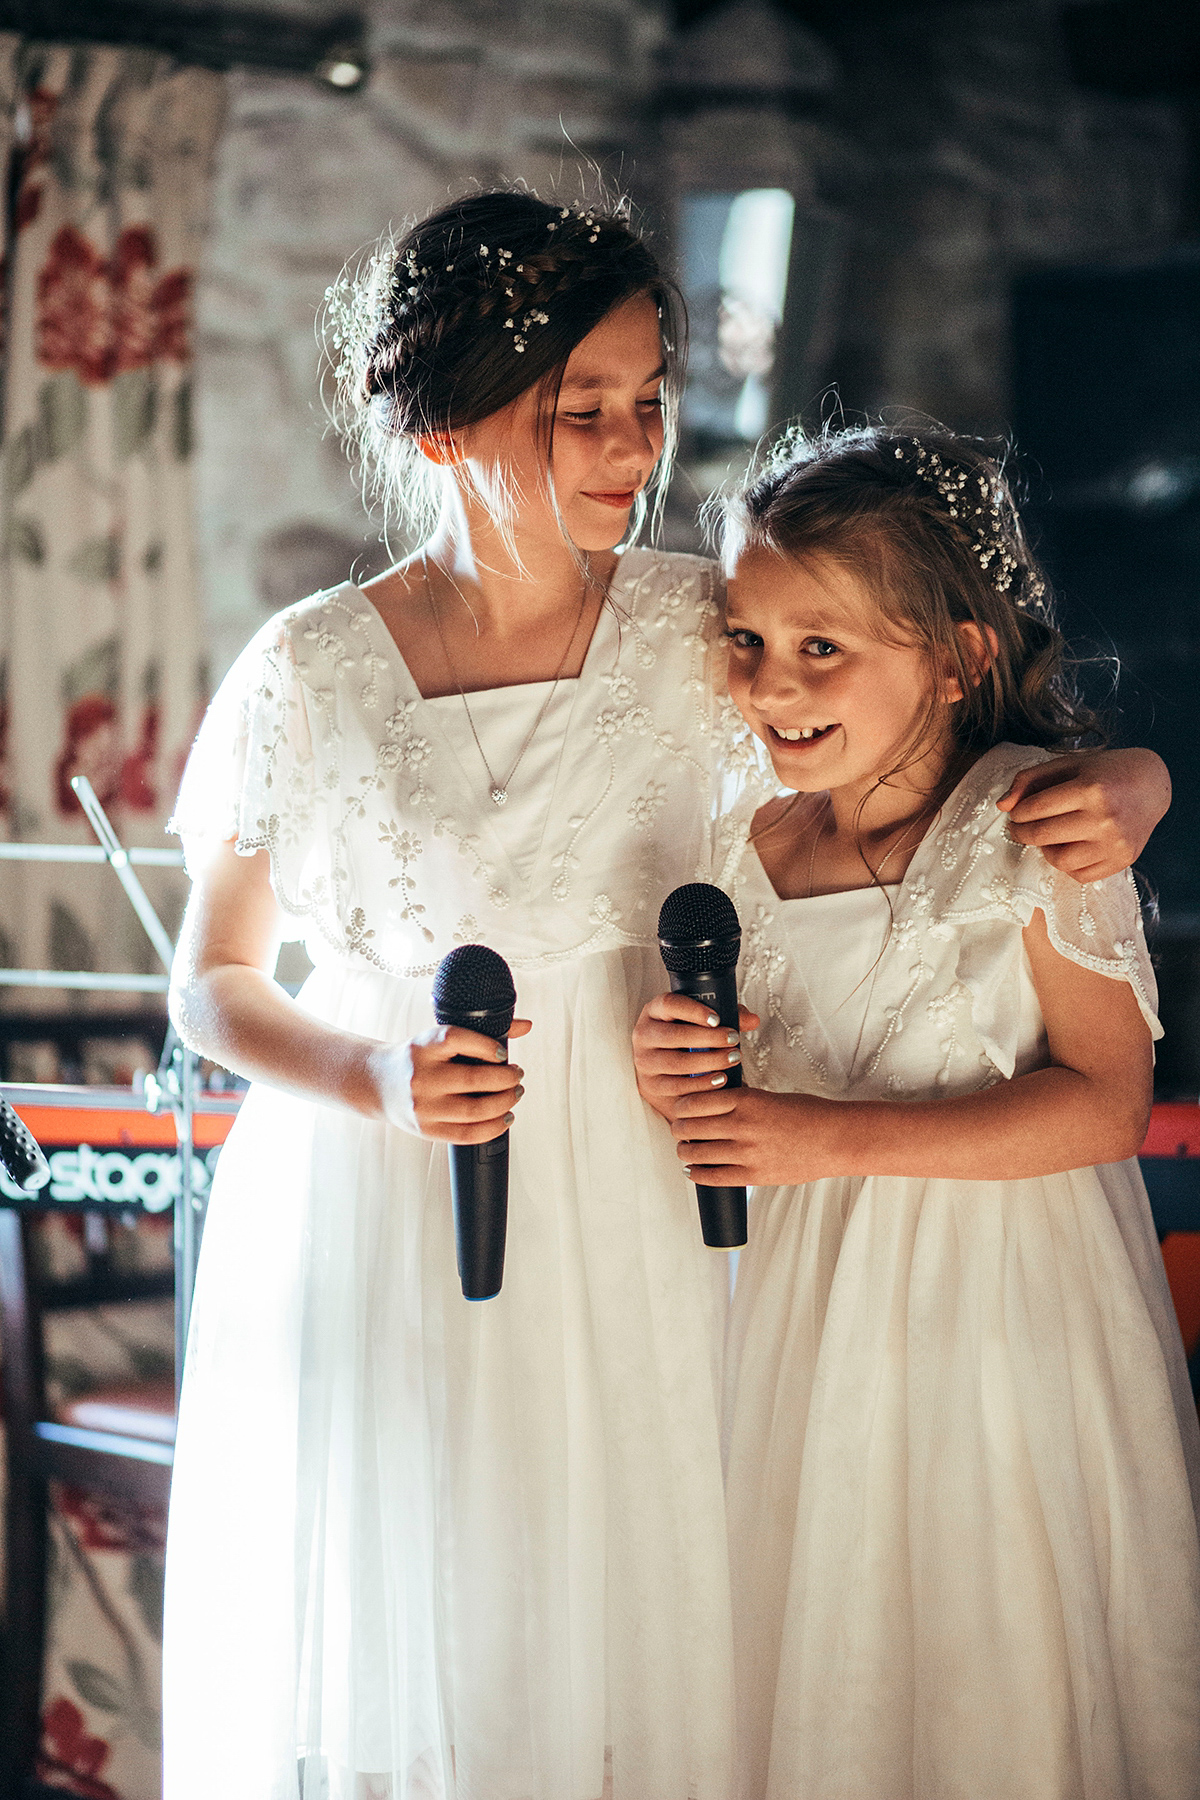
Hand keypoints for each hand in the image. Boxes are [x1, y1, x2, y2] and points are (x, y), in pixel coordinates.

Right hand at [372, 1018, 530, 1141]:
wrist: (377, 1083)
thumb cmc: (415, 1059)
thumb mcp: (438, 1038)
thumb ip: (481, 1031)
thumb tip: (526, 1026)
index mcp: (422, 1047)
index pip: (458, 1039)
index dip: (487, 1046)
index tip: (503, 1053)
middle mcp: (421, 1076)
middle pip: (474, 1079)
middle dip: (506, 1078)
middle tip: (517, 1075)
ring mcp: (423, 1106)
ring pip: (475, 1110)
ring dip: (504, 1102)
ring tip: (514, 1093)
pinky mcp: (427, 1129)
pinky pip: (467, 1134)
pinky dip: (493, 1127)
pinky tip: (505, 1117)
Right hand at [632, 992, 760, 1122]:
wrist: (667, 1074)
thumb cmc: (686, 1042)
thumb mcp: (701, 1024)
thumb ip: (728, 1017)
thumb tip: (752, 1020)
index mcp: (653, 1012)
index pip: (668, 1003)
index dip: (692, 1010)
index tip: (717, 1018)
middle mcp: (643, 1035)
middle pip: (673, 1035)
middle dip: (708, 1038)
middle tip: (734, 1040)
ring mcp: (644, 1062)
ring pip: (676, 1062)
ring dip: (709, 1061)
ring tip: (733, 1059)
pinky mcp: (650, 1087)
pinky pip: (677, 1087)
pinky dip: (702, 1084)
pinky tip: (721, 1079)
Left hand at [669, 1080, 837, 1186]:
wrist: (835, 1139)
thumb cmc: (806, 1114)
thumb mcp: (768, 1096)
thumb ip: (739, 1101)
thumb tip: (710, 1102)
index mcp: (745, 1100)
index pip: (694, 1102)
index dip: (681, 1106)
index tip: (681, 1108)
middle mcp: (741, 1125)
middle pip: (688, 1128)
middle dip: (679, 1128)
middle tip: (680, 1129)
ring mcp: (746, 1153)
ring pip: (695, 1153)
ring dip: (685, 1151)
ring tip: (687, 1149)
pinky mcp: (753, 1176)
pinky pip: (712, 1177)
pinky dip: (696, 1174)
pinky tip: (693, 1171)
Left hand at [997, 748, 1169, 882]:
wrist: (1152, 785)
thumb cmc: (1105, 772)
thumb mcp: (1069, 764)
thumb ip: (1031, 779)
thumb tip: (1002, 805)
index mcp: (1091, 788)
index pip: (1035, 808)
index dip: (1017, 813)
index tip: (1015, 812)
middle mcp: (1105, 818)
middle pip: (1043, 835)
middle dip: (1021, 832)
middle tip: (1018, 828)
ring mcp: (1114, 843)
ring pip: (1060, 861)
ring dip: (1045, 850)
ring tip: (1047, 838)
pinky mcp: (1122, 860)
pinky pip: (1080, 875)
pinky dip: (1067, 865)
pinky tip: (1068, 848)